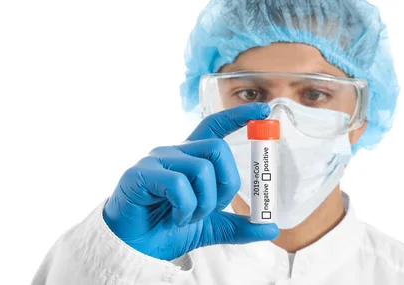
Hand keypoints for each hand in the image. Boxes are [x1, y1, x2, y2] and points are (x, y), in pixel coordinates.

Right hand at [103, 103, 277, 260]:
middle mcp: (175, 153)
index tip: (263, 110)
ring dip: (204, 203)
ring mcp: (157, 161)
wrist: (133, 248)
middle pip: (218, 148)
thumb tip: (270, 229)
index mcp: (191, 158)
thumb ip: (238, 226)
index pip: (216, 126)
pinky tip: (175, 218)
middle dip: (227, 183)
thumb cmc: (166, 228)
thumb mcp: (210, 228)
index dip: (239, 116)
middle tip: (214, 208)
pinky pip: (179, 184)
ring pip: (202, 168)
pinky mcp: (142, 174)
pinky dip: (185, 209)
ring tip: (188, 217)